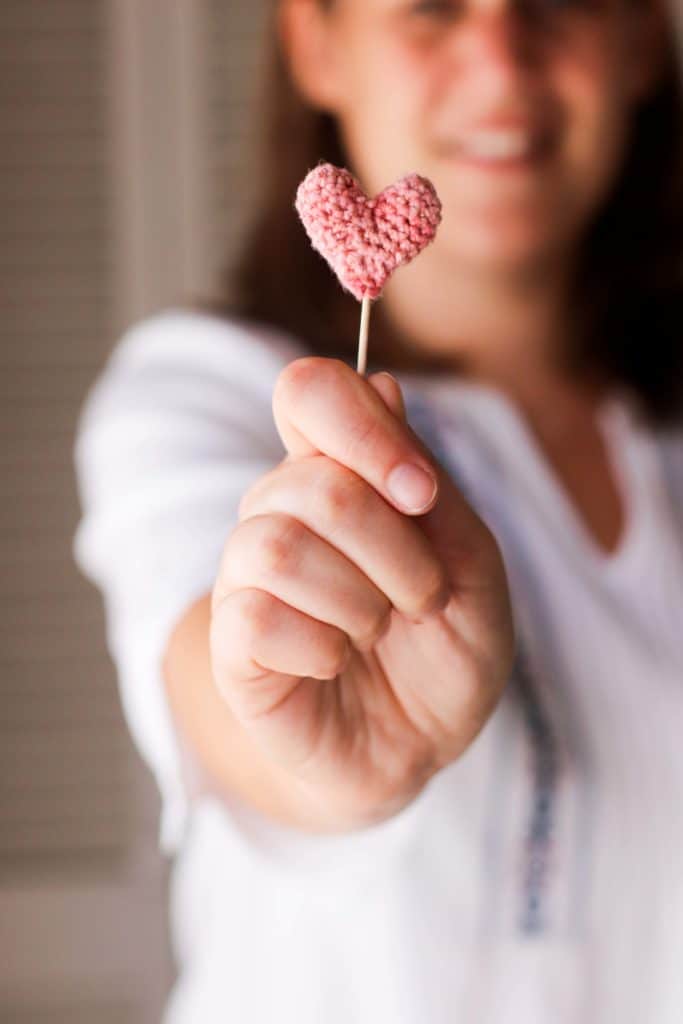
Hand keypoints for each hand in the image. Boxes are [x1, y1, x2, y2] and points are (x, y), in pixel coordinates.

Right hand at [210, 357, 514, 831]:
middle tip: (422, 598)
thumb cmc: (448, 646)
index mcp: (339, 474)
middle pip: (314, 484)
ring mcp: (247, 575)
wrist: (423, 742)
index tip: (421, 494)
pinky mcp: (230, 643)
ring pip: (275, 544)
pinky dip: (321, 648)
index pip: (309, 391)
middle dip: (394, 552)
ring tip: (377, 631)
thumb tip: (381, 381)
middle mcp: (281, 511)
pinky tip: (335, 663)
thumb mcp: (472, 560)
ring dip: (358, 602)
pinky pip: (255, 617)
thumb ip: (426, 478)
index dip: (362, 428)